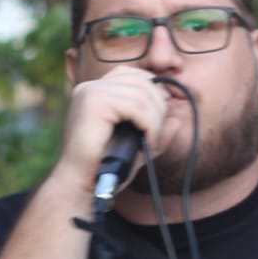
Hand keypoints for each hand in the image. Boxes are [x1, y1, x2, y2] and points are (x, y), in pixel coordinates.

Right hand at [58, 65, 171, 190]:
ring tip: (152, 142)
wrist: (80, 184)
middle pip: (141, 80)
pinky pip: (136, 106)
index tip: (162, 116)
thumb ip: (157, 132)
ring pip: (142, 94)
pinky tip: (147, 142)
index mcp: (95, 91)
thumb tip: (177, 119)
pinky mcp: (94, 102)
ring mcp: (91, 92)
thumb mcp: (137, 146)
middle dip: (159, 106)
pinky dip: (150, 125)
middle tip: (157, 134)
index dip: (153, 92)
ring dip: (156, 120)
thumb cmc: (104, 168)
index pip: (133, 74)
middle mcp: (90, 87)